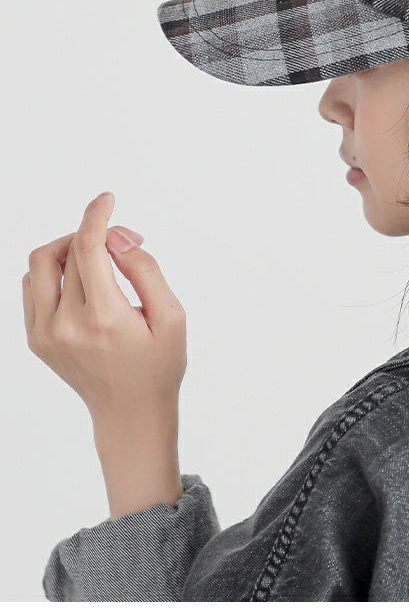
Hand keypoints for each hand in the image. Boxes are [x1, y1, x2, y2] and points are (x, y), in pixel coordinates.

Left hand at [22, 191, 186, 422]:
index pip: (88, 248)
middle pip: (63, 251)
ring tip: (99, 261)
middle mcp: (65, 325)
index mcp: (103, 318)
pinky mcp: (35, 338)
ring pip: (40, 265)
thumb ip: (146, 270)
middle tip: (121, 246)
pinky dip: (54, 272)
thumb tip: (117, 238)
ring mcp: (44, 333)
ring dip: (68, 250)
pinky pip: (32, 286)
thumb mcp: (172, 316)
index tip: (107, 199)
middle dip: (92, 235)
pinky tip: (81, 283)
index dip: (97, 215)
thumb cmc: (158, 365)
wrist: (129, 413)